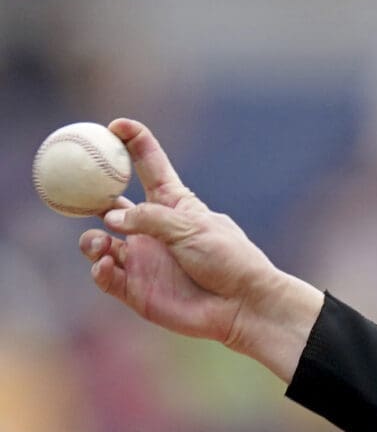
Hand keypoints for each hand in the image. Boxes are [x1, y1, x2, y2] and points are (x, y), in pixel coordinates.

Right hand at [76, 119, 320, 375]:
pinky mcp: (136, 289)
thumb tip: (109, 218)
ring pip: (98, 241)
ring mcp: (142, 259)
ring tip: (102, 243)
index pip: (148, 166)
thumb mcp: (192, 227)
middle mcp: (152, 229)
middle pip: (108, 203)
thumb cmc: (229, 260)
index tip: (115, 125)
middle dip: (88, 194)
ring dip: (91, 239)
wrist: (244, 306)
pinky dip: (99, 269)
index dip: (132, 143)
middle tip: (77, 191)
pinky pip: (105, 276)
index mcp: (172, 204)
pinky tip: (105, 265)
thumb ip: (149, 218)